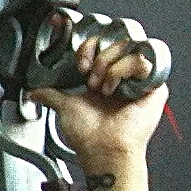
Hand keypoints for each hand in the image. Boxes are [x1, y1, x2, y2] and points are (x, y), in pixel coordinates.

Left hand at [30, 35, 168, 167]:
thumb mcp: (66, 107)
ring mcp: (140, 81)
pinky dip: (123, 71)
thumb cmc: (88, 134)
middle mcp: (124, 77)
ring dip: (110, 66)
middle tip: (91, 82)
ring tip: (103, 88)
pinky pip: (143, 61)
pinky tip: (115, 90)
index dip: (90, 47)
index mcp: (106, 78)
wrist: (103, 148)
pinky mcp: (155, 86)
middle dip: (99, 59)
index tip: (81, 64)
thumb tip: (35, 93)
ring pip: (131, 47)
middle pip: (118, 42)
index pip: (103, 45)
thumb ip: (51, 95)